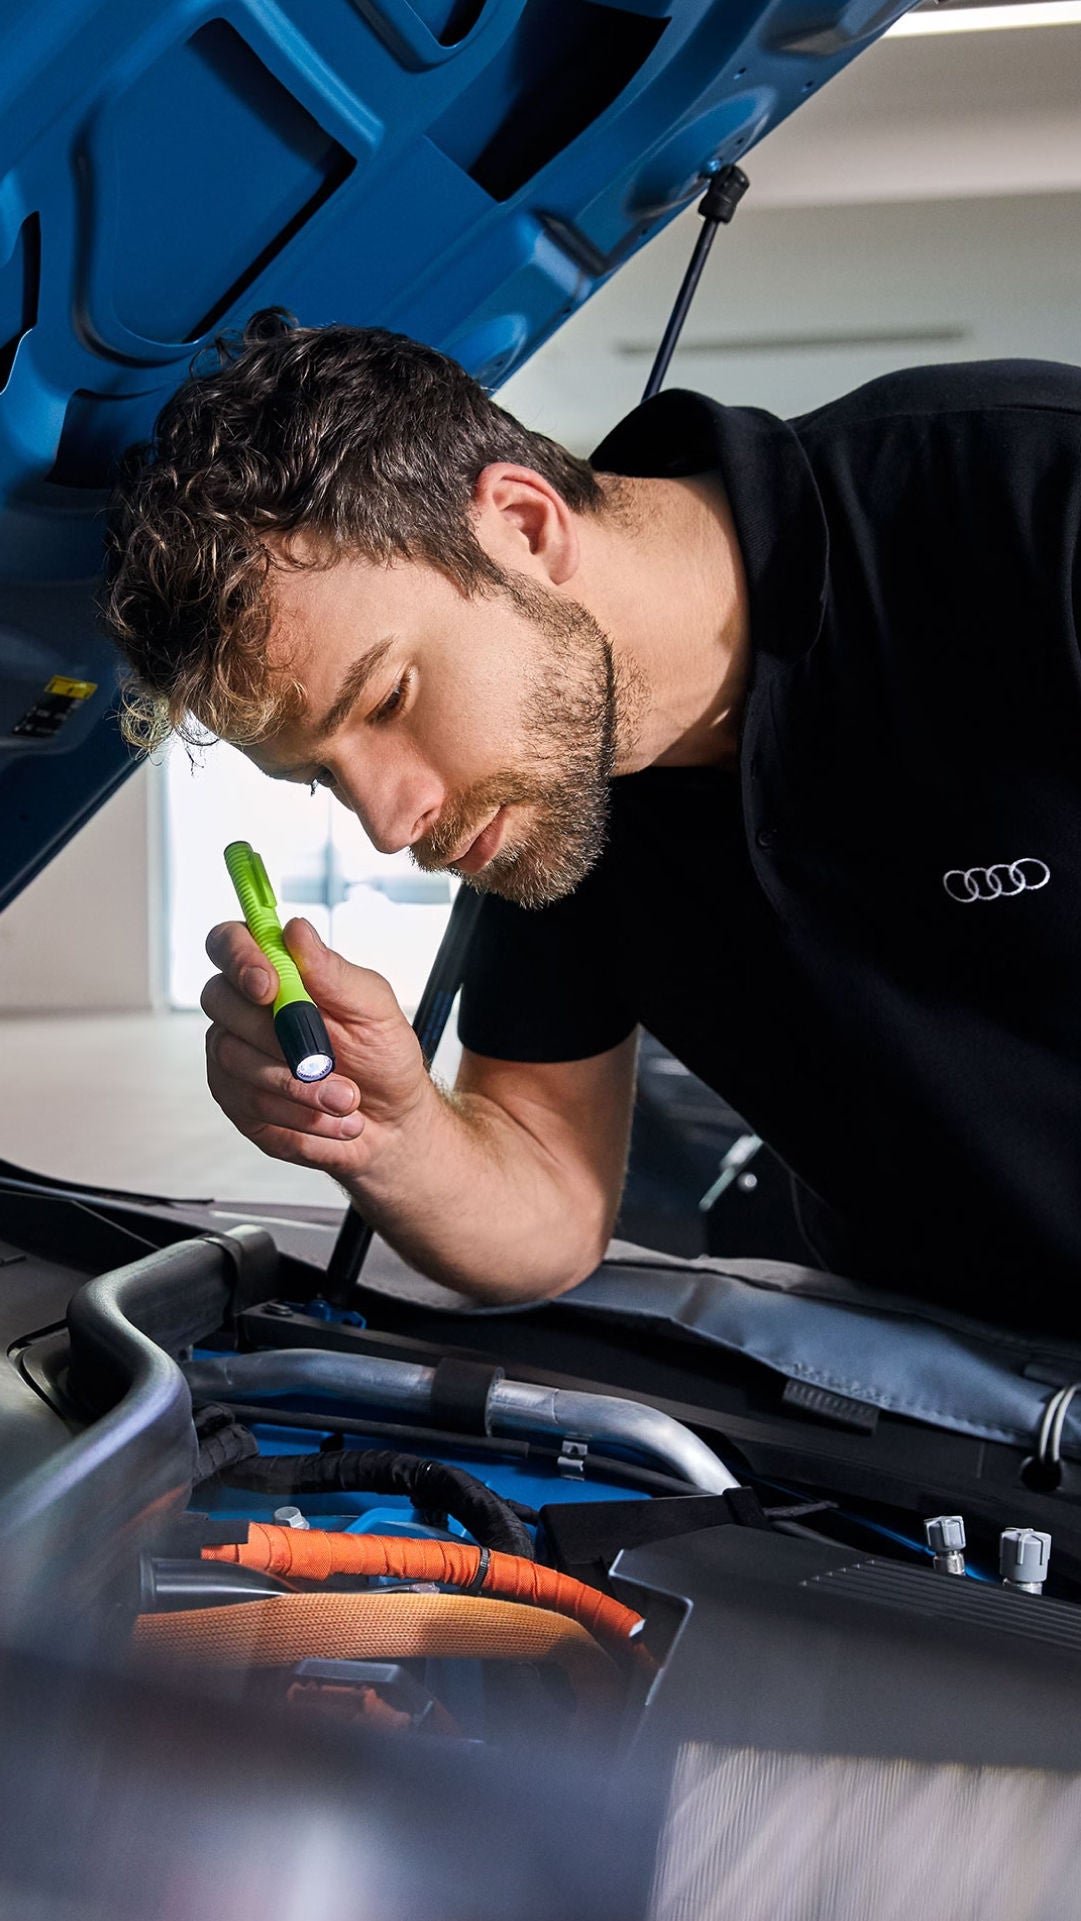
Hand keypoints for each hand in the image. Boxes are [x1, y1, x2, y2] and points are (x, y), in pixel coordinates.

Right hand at [201, 917, 429, 1177]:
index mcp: (278, 972)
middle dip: (274, 1034)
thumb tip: (296, 930)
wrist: (390, 1122)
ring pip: (235, 1058)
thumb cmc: (381, 1056)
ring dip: (298, 1084)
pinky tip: (329, 1118)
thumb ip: (332, 972)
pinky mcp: (237, 1098)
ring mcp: (235, 1054)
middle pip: (219, 999)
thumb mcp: (372, 1010)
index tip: (269, 986)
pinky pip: (248, 1102)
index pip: (230, 942)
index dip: (239, 957)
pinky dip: (296, 1114)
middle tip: (325, 1059)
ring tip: (346, 1099)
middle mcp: (246, 1008)